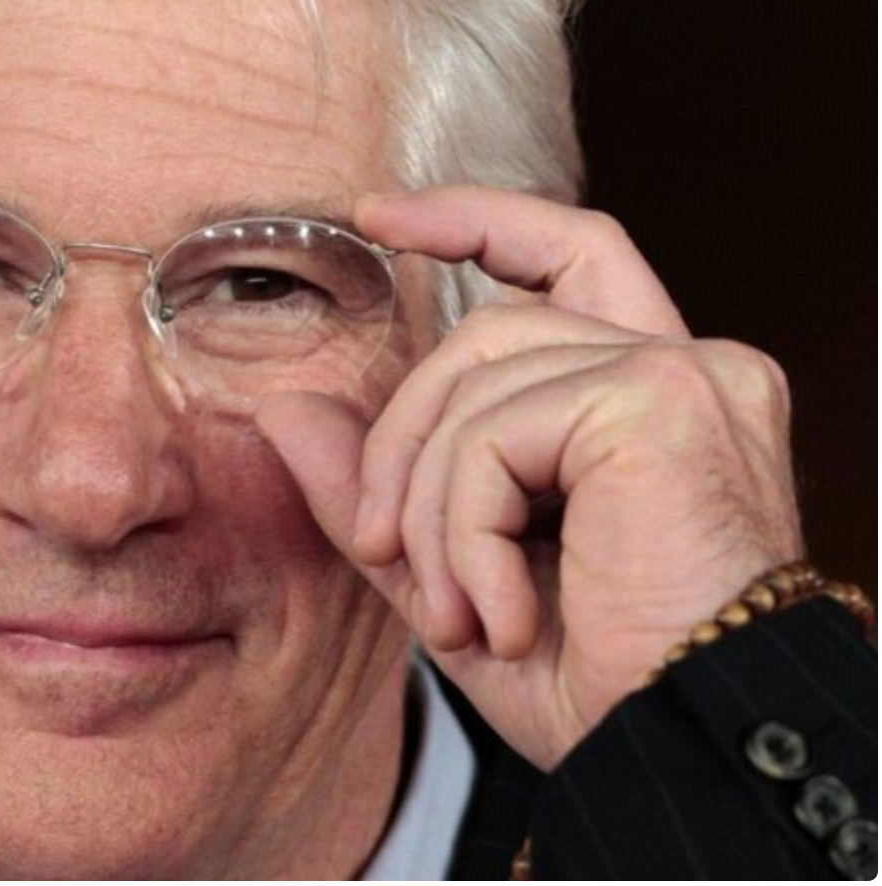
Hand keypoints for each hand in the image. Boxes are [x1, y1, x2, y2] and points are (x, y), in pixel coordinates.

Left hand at [255, 186, 803, 769]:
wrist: (678, 755)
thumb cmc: (596, 680)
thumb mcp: (454, 570)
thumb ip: (379, 484)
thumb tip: (284, 408)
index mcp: (651, 396)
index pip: (568, 253)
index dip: (476, 219)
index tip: (378, 216)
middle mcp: (687, 366)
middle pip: (491, 328)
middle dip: (405, 437)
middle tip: (388, 550)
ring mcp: (684, 376)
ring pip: (480, 382)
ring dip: (434, 512)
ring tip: (453, 612)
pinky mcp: (661, 403)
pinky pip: (496, 432)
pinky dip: (465, 531)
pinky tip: (497, 614)